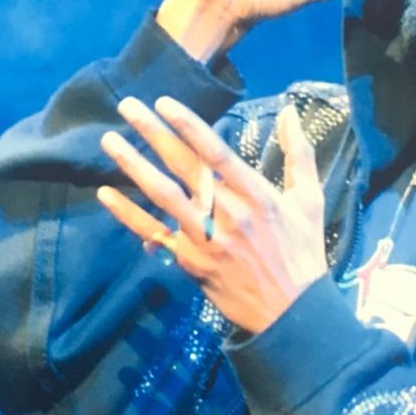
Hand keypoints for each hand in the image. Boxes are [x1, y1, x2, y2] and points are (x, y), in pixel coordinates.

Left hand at [97, 95, 328, 334]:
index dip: (187, 125)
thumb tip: (291, 111)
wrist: (292, 311)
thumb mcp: (309, 200)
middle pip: (183, 166)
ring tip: (109, 140)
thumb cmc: (302, 252)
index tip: (164, 102)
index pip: (215, 152)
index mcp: (256, 194)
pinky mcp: (190, 261)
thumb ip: (299, 154)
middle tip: (127, 105)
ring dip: (133, 166)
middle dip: (153, 133)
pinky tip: (106, 194)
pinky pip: (154, 233)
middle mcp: (227, 213)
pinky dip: (128, 214)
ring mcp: (205, 238)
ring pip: (162, 195)